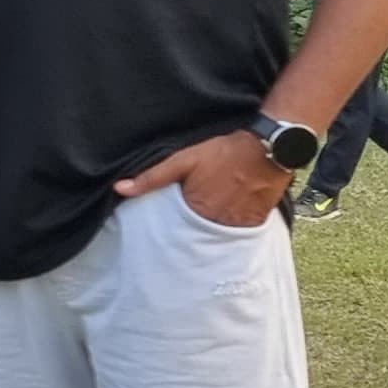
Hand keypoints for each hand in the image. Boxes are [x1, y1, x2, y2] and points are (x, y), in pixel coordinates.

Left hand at [118, 128, 291, 228]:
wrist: (268, 150)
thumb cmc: (223, 152)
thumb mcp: (183, 160)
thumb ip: (152, 177)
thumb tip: (119, 188)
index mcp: (195, 211)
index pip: (173, 230)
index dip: (169, 227)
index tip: (165, 226)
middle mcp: (216, 224)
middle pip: (195, 235)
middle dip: (188, 232)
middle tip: (186, 222)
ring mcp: (237, 226)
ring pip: (215, 237)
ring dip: (209, 232)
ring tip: (208, 220)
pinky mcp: (254, 225)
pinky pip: (236, 235)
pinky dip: (229, 229)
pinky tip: (227, 217)